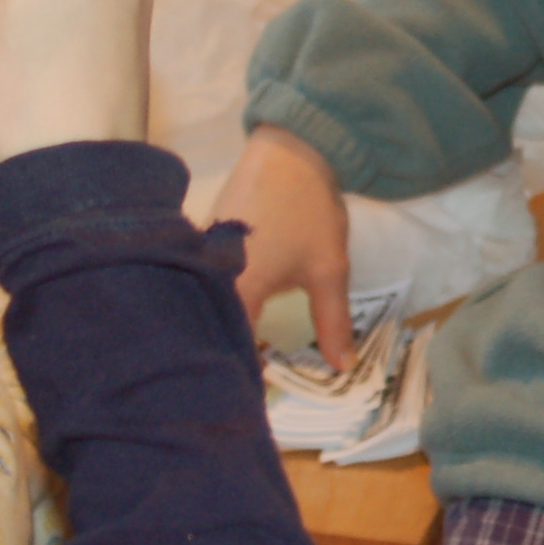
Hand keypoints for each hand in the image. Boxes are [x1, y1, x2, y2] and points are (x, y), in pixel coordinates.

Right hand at [210, 125, 353, 365]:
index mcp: (234, 291)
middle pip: (209, 330)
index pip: (230, 348)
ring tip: (241, 354)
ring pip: (206, 306)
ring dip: (221, 328)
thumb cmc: (308, 209)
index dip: (242, 375)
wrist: (290, 147)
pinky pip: (205, 283)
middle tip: (249, 378)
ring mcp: (201, 256)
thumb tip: (343, 368)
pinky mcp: (203, 240)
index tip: (254, 397)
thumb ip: (333, 323)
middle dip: (229, 355)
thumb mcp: (328, 269)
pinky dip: (219, 302)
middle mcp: (206, 276)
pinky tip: (234, 314)